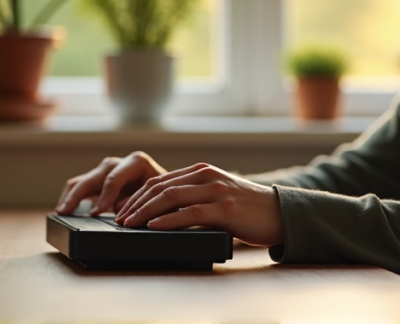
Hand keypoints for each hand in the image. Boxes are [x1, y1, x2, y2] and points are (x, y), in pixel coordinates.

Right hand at [54, 151, 166, 215]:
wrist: (167, 194)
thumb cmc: (167, 197)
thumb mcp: (160, 200)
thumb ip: (142, 203)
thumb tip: (120, 212)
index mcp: (137, 162)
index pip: (115, 177)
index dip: (105, 195)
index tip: (97, 212)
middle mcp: (119, 163)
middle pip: (95, 177)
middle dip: (79, 194)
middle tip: (67, 211)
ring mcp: (107, 172)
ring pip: (83, 180)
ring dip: (70, 196)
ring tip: (60, 212)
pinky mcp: (98, 182)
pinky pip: (79, 186)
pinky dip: (70, 198)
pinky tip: (63, 211)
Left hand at [115, 163, 283, 246]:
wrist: (280, 214)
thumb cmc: (247, 209)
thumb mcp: (217, 196)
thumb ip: (194, 197)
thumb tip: (162, 213)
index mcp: (202, 172)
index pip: (161, 181)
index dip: (138, 196)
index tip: (122, 211)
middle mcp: (207, 176)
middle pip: (160, 187)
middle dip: (135, 204)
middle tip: (118, 219)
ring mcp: (216, 191)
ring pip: (171, 198)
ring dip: (145, 212)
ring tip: (128, 224)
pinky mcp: (225, 209)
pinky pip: (190, 213)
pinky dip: (167, 220)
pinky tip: (153, 227)